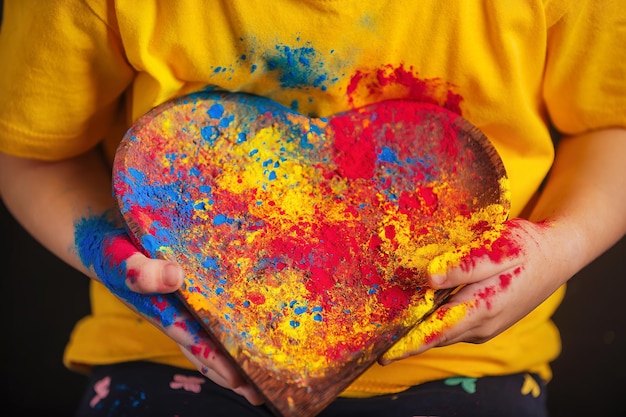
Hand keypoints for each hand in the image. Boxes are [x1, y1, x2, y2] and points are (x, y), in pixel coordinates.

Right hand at [74, 211, 263, 404]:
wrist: (101, 239)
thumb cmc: (109, 251)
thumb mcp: (119, 259)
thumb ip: (140, 272)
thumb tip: (176, 277)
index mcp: (159, 311)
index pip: (193, 340)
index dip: (215, 358)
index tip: (240, 379)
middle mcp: (171, 314)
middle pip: (204, 349)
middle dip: (230, 371)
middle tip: (260, 395)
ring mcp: (178, 305)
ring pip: (208, 336)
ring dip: (232, 355)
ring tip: (259, 379)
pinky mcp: (185, 291)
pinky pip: (209, 313)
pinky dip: (228, 326)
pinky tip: (247, 333)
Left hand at [380, 218, 566, 363]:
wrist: (556, 257)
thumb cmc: (524, 248)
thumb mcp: (496, 248)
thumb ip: (464, 265)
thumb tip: (430, 277)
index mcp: (481, 308)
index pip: (435, 333)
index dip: (408, 344)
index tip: (383, 354)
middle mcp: (481, 325)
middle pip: (435, 336)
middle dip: (406, 337)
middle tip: (375, 334)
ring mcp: (484, 327)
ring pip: (443, 332)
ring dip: (420, 330)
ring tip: (390, 323)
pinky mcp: (485, 322)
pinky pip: (453, 326)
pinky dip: (435, 322)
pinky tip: (420, 309)